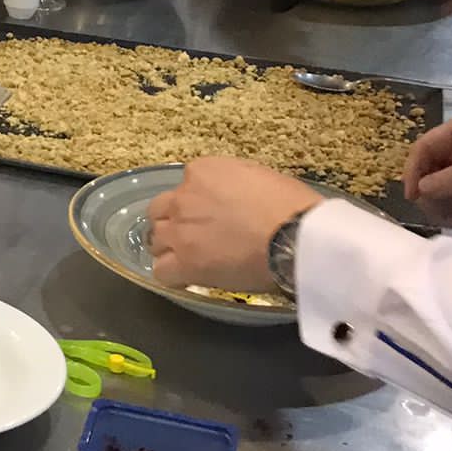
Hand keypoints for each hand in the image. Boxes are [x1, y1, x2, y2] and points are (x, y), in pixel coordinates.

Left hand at [147, 158, 324, 291]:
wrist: (295, 236)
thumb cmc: (290, 206)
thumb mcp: (258, 176)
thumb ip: (232, 184)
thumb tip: (232, 198)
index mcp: (203, 171)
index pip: (185, 186)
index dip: (197, 203)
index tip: (213, 216)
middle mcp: (183, 197)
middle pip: (160, 211)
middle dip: (174, 222)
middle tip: (195, 237)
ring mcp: (180, 230)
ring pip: (156, 240)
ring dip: (171, 249)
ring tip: (193, 260)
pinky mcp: (184, 263)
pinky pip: (161, 272)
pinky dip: (173, 276)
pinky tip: (189, 279)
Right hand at [403, 116, 451, 230]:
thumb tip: (421, 188)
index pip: (423, 147)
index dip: (414, 170)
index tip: (415, 195)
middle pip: (420, 171)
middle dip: (429, 192)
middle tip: (447, 209)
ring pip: (426, 191)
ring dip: (438, 206)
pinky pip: (438, 205)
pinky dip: (446, 214)